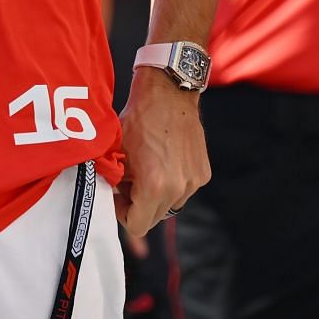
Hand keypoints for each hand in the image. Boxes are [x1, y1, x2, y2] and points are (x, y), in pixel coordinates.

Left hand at [113, 71, 207, 238]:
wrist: (168, 93)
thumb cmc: (138, 120)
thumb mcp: (117, 155)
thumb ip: (115, 185)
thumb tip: (116, 200)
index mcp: (154, 187)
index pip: (137, 226)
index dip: (122, 213)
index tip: (119, 194)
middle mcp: (178, 189)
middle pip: (154, 218)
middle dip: (139, 205)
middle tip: (131, 180)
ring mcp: (194, 181)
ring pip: (169, 205)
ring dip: (157, 195)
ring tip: (149, 168)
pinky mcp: (203, 173)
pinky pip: (183, 190)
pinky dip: (173, 183)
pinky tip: (165, 160)